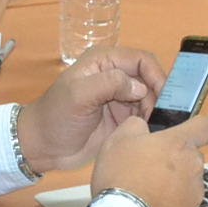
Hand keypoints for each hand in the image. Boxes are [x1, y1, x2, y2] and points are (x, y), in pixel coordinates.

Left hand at [15, 46, 167, 173]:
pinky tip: (145, 130)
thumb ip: (109, 84)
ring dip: (154, 109)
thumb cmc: (56, 117)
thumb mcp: (79, 96)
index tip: (164, 95)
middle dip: (157, 95)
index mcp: (104, 62)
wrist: (43, 147)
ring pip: (150, 97)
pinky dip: (149, 120)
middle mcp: (114, 75)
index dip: (155, 74)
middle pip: (149, 78)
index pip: (141, 59)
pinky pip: (145, 114)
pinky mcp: (122, 117)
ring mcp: (119, 97)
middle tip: (156, 115)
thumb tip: (140, 88)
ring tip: (147, 125)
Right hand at [91, 114, 207, 206]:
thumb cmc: (122, 179)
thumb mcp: (119, 140)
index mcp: (180, 144)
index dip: (197, 127)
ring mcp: (194, 193)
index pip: (206, 126)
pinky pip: (181, 204)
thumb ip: (135, 125)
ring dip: (170, 183)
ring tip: (144, 190)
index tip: (184, 132)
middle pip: (191, 157)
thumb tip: (141, 125)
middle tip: (148, 166)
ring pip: (186, 181)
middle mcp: (194, 167)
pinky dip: (168, 205)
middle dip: (174, 160)